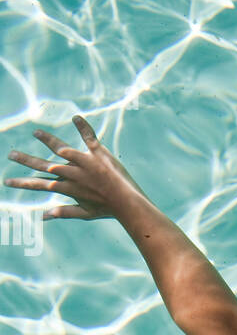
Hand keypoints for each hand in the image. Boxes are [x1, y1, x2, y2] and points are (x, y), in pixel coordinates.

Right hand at [5, 115, 146, 220]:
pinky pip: (88, 137)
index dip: (22, 183)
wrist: (127, 202)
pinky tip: (75, 117)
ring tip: (35, 133)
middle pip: (44, 165)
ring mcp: (83, 162)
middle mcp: (72, 173)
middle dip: (26, 160)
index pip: (39, 184)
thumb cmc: (107, 209)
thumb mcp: (83, 213)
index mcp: (67, 187)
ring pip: (61, 148)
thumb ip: (63, 213)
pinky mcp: (97, 153)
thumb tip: (43, 217)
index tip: (7, 181)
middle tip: (11, 154)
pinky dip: (83, 127)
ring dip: (47, 140)